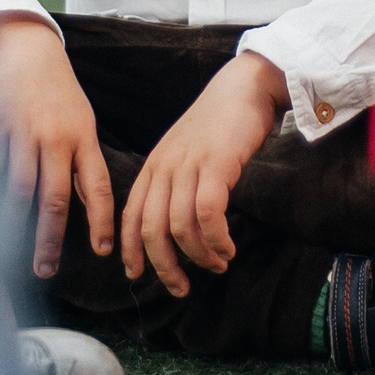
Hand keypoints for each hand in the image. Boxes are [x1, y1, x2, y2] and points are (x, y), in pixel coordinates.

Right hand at [0, 15, 112, 279]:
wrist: (29, 51)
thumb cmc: (59, 96)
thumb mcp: (83, 124)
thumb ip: (84, 164)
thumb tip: (92, 210)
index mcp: (83, 139)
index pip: (98, 187)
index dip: (102, 222)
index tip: (102, 252)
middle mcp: (55, 138)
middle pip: (54, 198)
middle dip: (49, 239)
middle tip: (44, 270)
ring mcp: (22, 133)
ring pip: (19, 189)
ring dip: (14, 226)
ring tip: (9, 254)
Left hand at [121, 51, 288, 297]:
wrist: (245, 87)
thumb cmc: (219, 123)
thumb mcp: (185, 152)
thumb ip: (175, 182)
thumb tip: (175, 225)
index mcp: (153, 166)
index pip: (130, 215)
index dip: (130, 249)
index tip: (135, 275)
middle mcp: (164, 167)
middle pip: (150, 229)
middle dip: (162, 266)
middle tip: (180, 287)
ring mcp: (188, 165)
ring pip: (179, 228)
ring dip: (198, 256)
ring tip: (217, 264)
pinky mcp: (215, 164)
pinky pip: (208, 215)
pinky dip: (217, 239)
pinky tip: (228, 247)